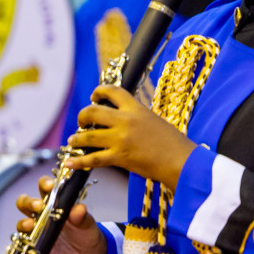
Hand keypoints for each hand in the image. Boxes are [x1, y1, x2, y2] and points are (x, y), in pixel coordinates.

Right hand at [16, 175, 106, 253]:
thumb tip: (79, 208)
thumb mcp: (87, 224)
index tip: (50, 186)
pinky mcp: (34, 244)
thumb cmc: (85, 233)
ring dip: (24, 223)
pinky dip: (23, 241)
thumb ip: (82, 216)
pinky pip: (23, 242)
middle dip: (29, 202)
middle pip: (25, 202)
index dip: (44, 184)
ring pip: (21, 222)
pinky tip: (29, 242)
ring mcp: (36, 229)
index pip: (45, 187)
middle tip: (39, 206)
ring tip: (31, 225)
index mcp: (55, 202)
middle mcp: (42, 214)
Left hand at [66, 86, 194, 187]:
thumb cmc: (174, 144)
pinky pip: (93, 159)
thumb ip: (136, 117)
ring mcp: (121, 139)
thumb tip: (120, 118)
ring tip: (72, 141)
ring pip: (87, 136)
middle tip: (81, 123)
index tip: (93, 97)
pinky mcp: (120, 157)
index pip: (113, 91)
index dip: (99, 91)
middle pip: (92, 111)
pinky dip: (78, 161)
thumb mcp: (155, 121)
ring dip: (76, 139)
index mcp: (136, 109)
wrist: (183, 162)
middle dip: (82, 116)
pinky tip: (69, 162)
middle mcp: (126, 120)